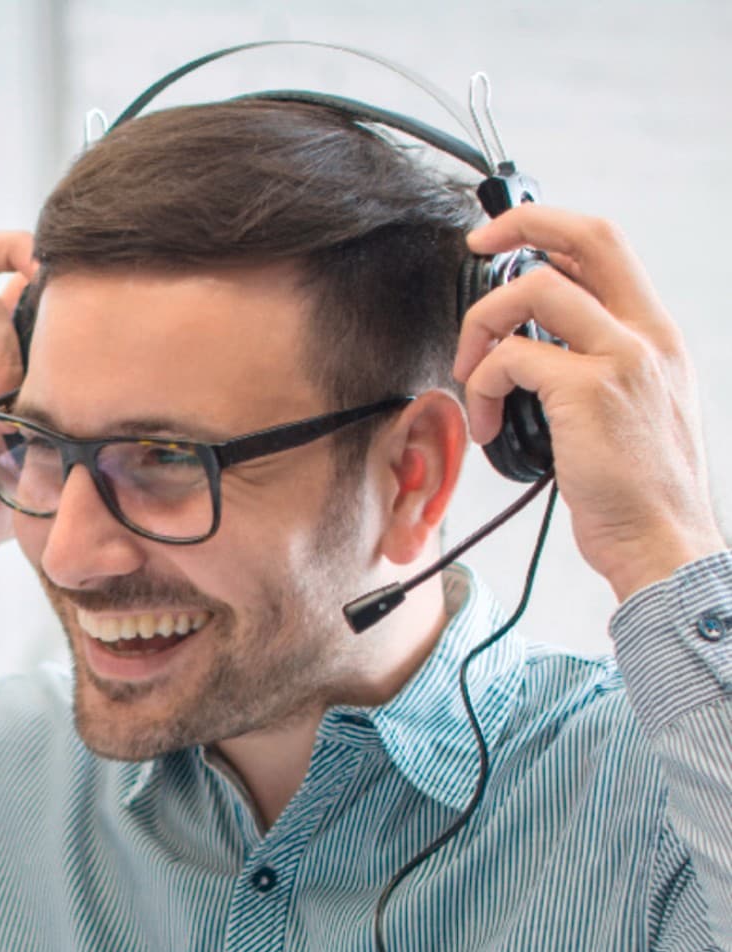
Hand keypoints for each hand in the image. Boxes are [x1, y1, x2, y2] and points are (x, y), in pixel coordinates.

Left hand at [453, 206, 724, 601]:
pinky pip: (511, 359)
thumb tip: (540, 360)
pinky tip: (485, 425)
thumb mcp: (633, 415)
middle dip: (520, 224)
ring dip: (484, 326)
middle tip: (474, 246)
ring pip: (534, 289)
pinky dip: (481, 386)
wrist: (663, 543)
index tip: (505, 240)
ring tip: (472, 376)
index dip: (553, 227)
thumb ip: (600, 375)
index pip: (608, 248)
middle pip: (586, 236)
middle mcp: (646, 336)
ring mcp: (620, 359)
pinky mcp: (587, 392)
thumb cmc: (640, 497)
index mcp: (657, 336)